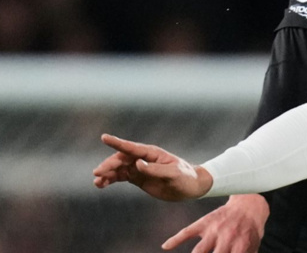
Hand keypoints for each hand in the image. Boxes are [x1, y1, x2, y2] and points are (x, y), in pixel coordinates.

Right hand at [92, 133, 212, 200]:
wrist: (190, 187)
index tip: (104, 137)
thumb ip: (155, 169)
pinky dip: (110, 180)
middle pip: (122, 159)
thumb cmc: (185, 178)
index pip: (132, 147)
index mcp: (152, 153)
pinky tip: (101, 185)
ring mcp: (140, 168)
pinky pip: (121, 177)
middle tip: (98, 173)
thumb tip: (138, 164)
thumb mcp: (173, 174)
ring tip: (97, 182)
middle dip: (109, 165)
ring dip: (107, 173)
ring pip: (119, 168)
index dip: (117, 143)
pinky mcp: (138, 178)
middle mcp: (144, 158)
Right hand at [162, 194, 269, 252]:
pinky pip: (187, 231)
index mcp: (240, 246)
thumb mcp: (254, 245)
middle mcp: (226, 238)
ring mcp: (214, 230)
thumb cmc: (251, 228)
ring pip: (198, 250)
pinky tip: (166, 246)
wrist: (249, 204)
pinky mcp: (205, 222)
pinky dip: (175, 239)